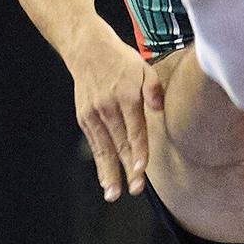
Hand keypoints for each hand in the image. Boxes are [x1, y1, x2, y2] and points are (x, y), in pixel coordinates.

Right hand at [67, 35, 164, 201]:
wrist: (87, 50)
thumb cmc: (121, 61)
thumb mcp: (144, 67)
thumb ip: (153, 89)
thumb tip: (159, 108)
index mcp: (127, 96)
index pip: (135, 130)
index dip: (138, 151)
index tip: (141, 170)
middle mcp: (109, 107)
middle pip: (119, 143)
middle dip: (126, 169)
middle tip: (134, 190)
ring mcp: (94, 113)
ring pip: (103, 148)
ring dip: (109, 173)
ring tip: (114, 194)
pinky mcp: (84, 117)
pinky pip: (94, 143)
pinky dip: (99, 162)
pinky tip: (105, 178)